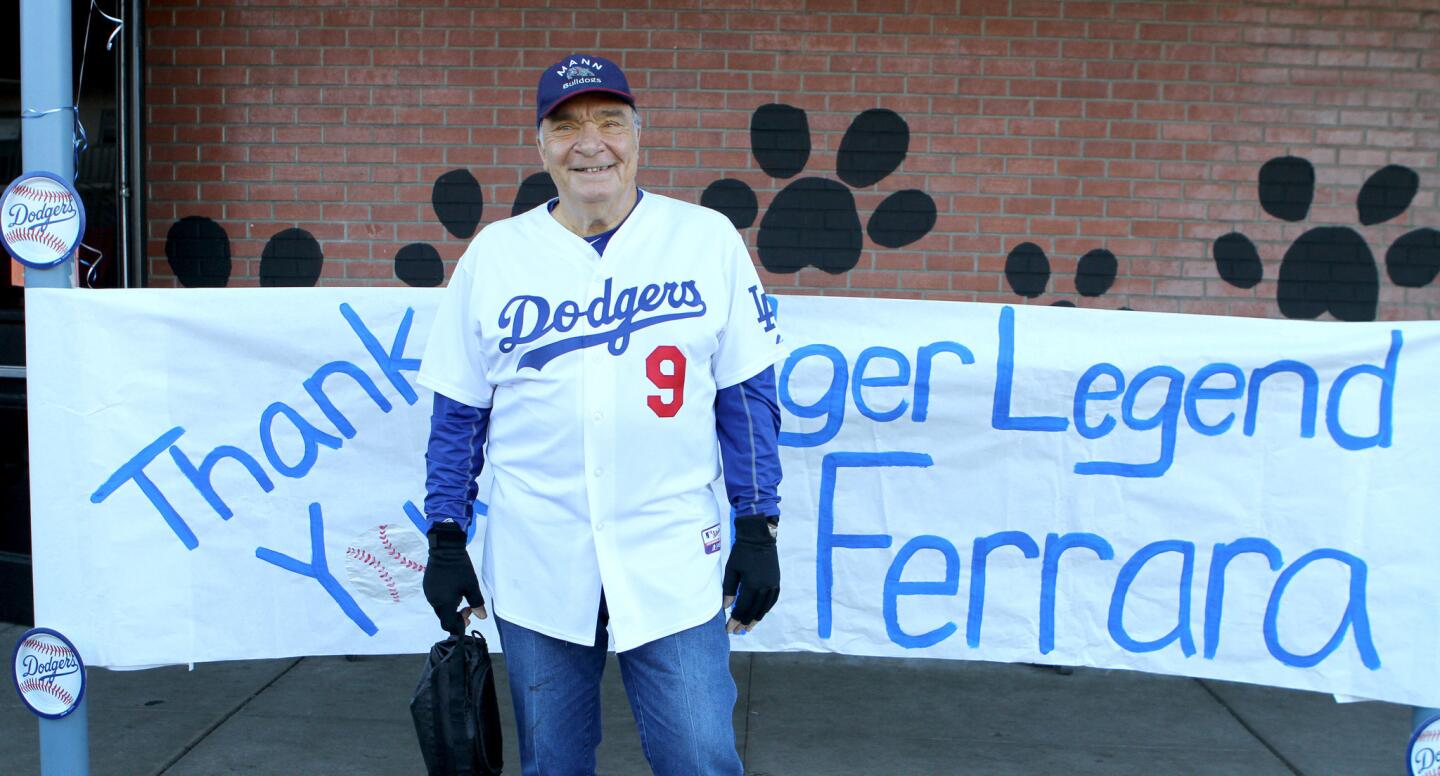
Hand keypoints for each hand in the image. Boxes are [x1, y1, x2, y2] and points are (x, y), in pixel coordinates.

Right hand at [423, 522, 484, 633]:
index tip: (469, 617)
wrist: (445, 549)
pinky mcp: (427, 585)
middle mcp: (433, 601)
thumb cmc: (460, 568)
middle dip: (456, 615)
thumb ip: (476, 603)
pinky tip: (452, 589)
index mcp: (444, 603)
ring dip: (450, 607)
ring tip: (461, 595)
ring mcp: (428, 593)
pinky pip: (436, 598)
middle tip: (468, 607)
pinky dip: (444, 599)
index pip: (448, 624)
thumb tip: (482, 617)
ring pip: (440, 607)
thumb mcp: (472, 586)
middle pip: (444, 616)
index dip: (459, 625)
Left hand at [722, 515, 779, 633]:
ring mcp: (773, 585)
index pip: (742, 608)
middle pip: (754, 611)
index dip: (735, 620)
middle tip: (737, 631)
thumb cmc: (742, 552)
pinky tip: (759, 614)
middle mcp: (765, 588)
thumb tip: (726, 607)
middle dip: (744, 623)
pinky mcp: (777, 581)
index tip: (729, 628)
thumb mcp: (731, 570)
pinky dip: (765, 609)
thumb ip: (728, 589)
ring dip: (756, 619)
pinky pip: (772, 600)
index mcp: (752, 585)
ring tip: (748, 627)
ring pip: (764, 608)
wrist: (760, 537)